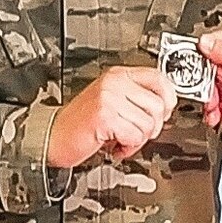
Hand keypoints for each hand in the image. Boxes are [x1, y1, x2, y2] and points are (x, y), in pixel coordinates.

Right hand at [48, 67, 178, 169]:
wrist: (53, 137)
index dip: (168, 99)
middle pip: (158, 105)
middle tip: (135, 133)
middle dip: (151, 127)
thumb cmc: (81, 123)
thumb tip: (165, 106)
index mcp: (118, 75)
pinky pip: (135, 136)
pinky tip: (114, 145)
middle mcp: (114, 83)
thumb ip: (135, 98)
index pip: (159, 79)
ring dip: (138, 139)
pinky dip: (128, 148)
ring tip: (121, 139)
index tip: (162, 113)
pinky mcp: (106, 116)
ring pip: (149, 123)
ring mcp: (110, 98)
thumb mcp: (111, 101)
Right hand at [197, 26, 221, 129]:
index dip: (203, 64)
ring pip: (210, 83)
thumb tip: (204, 42)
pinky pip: (217, 93)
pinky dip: (217, 105)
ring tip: (216, 111)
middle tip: (210, 99)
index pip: (209, 45)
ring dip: (212, 100)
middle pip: (207, 67)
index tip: (203, 79)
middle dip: (207, 88)